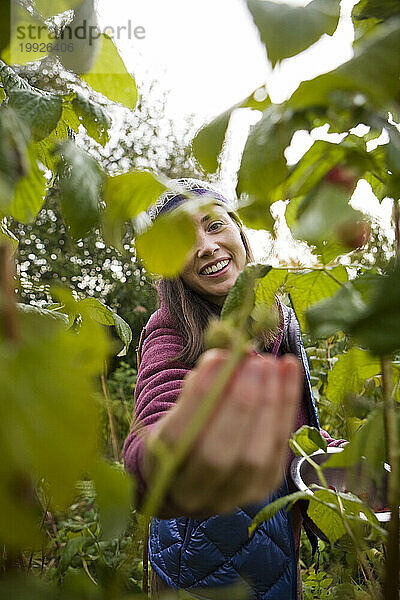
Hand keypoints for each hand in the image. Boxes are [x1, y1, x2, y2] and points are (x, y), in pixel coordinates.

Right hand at [144, 348, 301, 515]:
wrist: (191, 476)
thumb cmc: (182, 431)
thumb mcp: (177, 409)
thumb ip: (198, 387)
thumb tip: (229, 358)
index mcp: (159, 470)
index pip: (179, 436)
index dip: (201, 396)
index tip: (219, 357)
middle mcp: (193, 495)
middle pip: (219, 454)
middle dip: (241, 403)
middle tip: (254, 362)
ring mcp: (231, 497)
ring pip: (254, 457)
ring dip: (269, 404)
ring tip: (271, 364)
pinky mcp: (262, 489)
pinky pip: (279, 449)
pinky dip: (287, 406)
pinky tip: (289, 371)